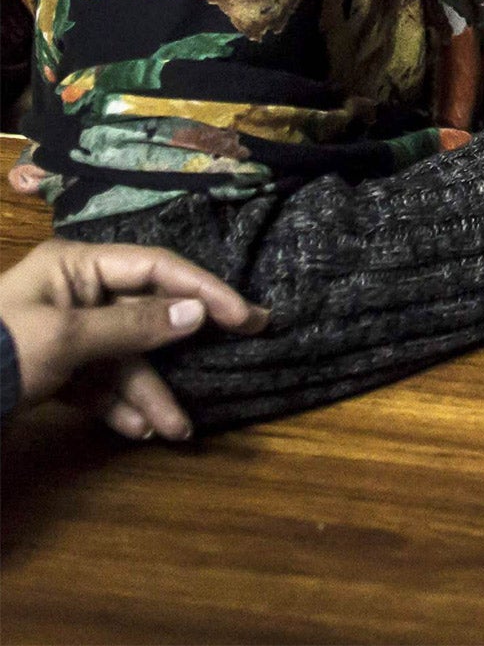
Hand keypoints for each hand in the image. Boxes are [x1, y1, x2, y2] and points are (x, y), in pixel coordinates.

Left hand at [0, 239, 267, 438]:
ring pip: (125, 358)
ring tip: (176, 430)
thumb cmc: (1, 352)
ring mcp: (64, 333)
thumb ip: (135, 325)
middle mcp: (75, 293)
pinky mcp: (54, 371)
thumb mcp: (68, 338)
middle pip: (146, 316)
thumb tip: (198, 314)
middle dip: (180, 351)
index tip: (245, 317)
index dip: (204, 290)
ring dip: (150, 393)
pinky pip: (100, 384)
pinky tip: (139, 431)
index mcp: (77, 265)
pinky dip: (119, 406)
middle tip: (244, 349)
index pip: (156, 268)